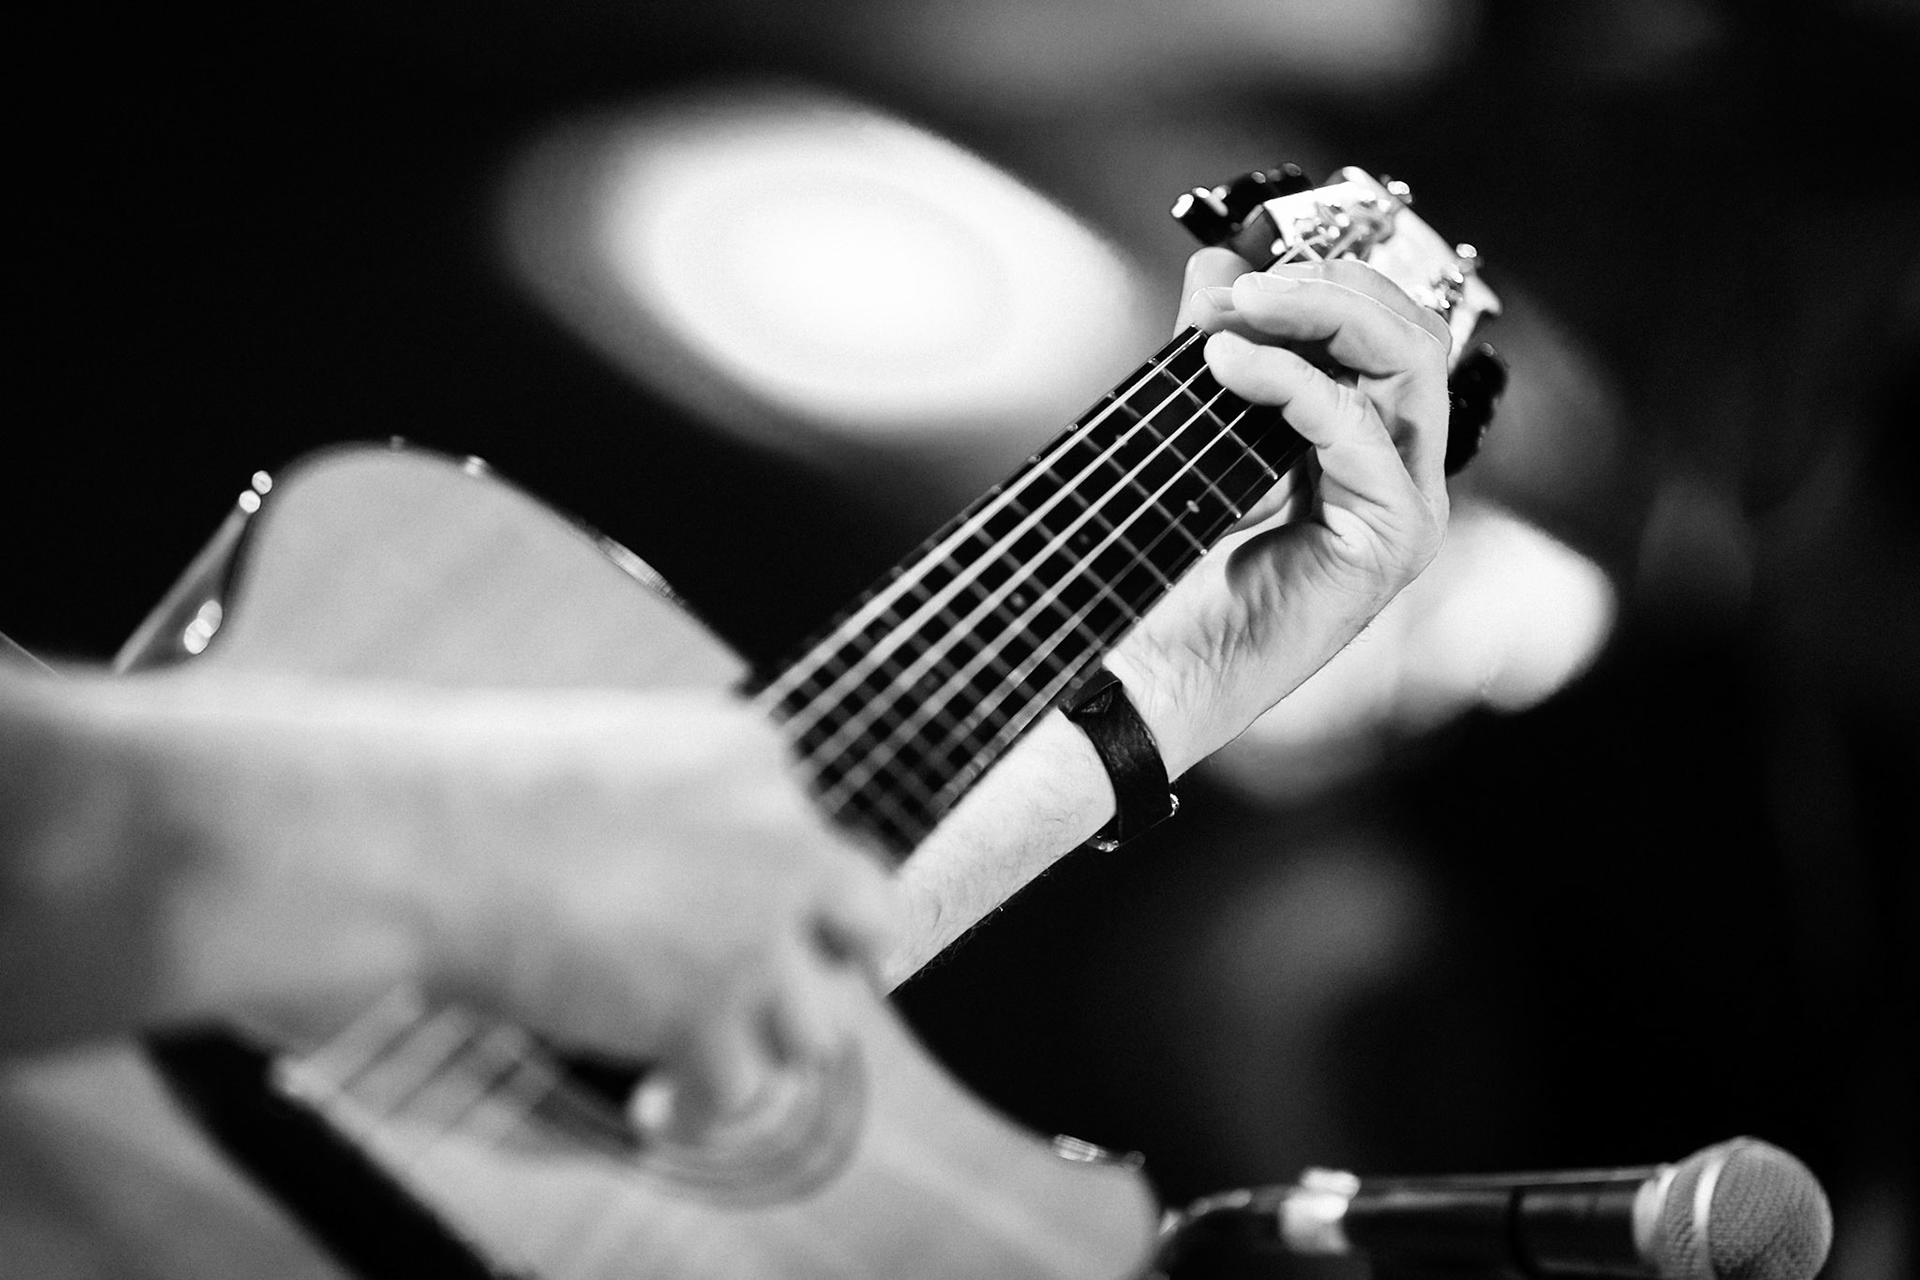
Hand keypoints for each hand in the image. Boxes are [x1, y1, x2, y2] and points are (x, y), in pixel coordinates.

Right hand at [22, 678, 899, 1143]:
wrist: (423, 838)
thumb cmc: (474, 789)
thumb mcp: (610, 759)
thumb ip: (677, 808)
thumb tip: (683, 878)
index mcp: (752, 751)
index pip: (807, 824)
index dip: (775, 881)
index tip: (732, 912)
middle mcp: (781, 835)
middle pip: (870, 917)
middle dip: (831, 959)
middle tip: (780, 990)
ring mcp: (756, 930)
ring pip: (820, 1022)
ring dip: (762, 1045)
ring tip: (700, 1059)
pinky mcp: (711, 1013)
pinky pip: (741, 1089)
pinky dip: (696, 1106)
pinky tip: (654, 1105)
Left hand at [1105, 247, 1453, 775]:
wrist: (1143, 672)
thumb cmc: (1163, 572)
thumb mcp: (1193, 430)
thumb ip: (1220, 349)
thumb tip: (1222, 263)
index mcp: (1360, 449)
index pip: (1383, 331)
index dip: (1323, 280)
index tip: (1241, 261)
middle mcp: (1397, 475)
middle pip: (1412, 334)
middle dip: (1330, 284)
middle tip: (1247, 281)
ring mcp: (1404, 510)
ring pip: (1407, 365)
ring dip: (1319, 316)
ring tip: (1235, 312)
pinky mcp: (1389, 542)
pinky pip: (1359, 431)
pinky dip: (1292, 383)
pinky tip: (1229, 365)